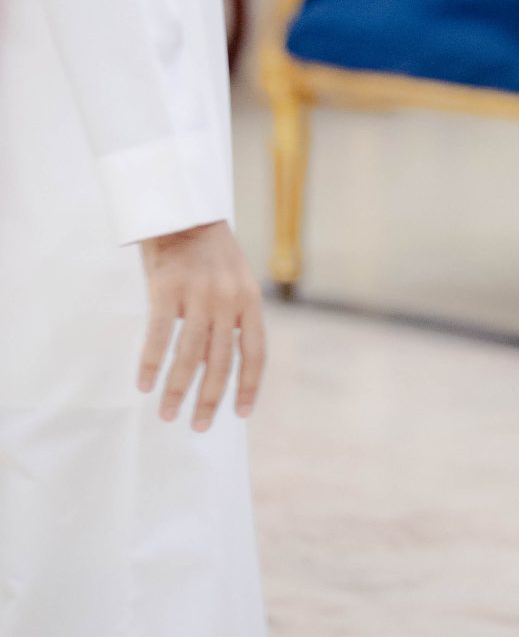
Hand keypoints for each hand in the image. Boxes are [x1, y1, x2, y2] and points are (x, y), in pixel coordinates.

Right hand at [138, 220, 266, 429]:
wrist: (184, 209)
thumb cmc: (208, 250)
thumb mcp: (236, 279)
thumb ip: (234, 314)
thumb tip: (224, 360)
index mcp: (250, 299)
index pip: (255, 352)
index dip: (250, 386)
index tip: (242, 413)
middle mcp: (228, 299)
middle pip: (221, 362)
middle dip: (209, 399)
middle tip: (198, 427)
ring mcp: (199, 294)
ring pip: (190, 355)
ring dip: (177, 389)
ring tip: (167, 413)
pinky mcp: (168, 288)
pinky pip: (158, 335)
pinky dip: (151, 363)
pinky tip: (144, 384)